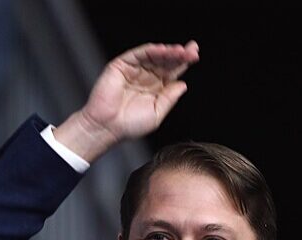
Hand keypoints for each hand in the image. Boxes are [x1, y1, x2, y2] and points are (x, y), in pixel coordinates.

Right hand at [55, 40, 199, 161]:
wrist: (107, 127)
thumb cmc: (129, 125)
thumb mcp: (157, 112)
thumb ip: (170, 98)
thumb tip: (183, 84)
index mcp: (156, 88)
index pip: (172, 71)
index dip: (184, 62)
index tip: (195, 55)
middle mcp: (146, 77)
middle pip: (166, 61)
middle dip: (179, 55)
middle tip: (191, 52)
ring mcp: (134, 70)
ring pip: (153, 56)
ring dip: (167, 52)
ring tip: (180, 51)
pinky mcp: (121, 66)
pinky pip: (138, 54)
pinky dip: (150, 51)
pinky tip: (162, 50)